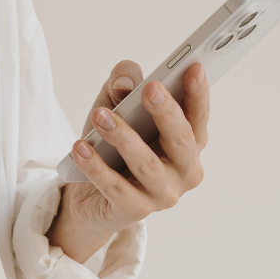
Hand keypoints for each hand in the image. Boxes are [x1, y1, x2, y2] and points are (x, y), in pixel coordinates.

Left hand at [46, 60, 209, 262]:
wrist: (90, 196)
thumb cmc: (112, 144)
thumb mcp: (114, 104)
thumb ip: (123, 83)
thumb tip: (124, 84)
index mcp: (189, 142)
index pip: (198, 116)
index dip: (199, 93)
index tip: (194, 67)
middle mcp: (185, 170)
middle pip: (182, 140)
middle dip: (166, 112)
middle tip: (151, 88)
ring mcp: (163, 194)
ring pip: (147, 165)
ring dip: (123, 138)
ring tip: (101, 117)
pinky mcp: (135, 211)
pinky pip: (116, 188)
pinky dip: (97, 168)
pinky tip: (80, 148)